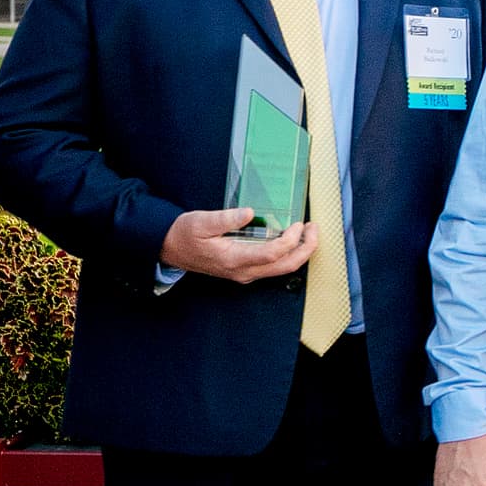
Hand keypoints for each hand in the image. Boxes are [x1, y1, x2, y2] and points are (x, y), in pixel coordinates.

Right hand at [160, 207, 317, 281]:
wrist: (171, 248)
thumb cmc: (185, 234)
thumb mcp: (201, 221)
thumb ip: (225, 218)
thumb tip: (249, 212)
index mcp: (233, 260)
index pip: (271, 255)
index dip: (290, 240)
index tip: (298, 224)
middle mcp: (243, 271)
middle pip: (285, 267)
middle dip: (306, 248)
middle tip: (314, 228)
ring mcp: (245, 273)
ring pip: (282, 269)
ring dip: (300, 251)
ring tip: (309, 232)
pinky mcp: (245, 270)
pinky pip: (274, 266)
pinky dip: (289, 254)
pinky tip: (293, 239)